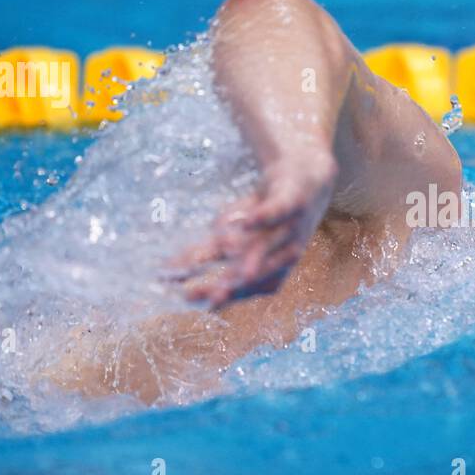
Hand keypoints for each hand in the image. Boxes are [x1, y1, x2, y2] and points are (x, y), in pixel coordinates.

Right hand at [169, 154, 335, 307]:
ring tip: (233, 273)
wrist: (309, 176)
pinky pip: (279, 211)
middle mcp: (283, 255)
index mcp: (271, 269)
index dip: (215, 292)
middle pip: (253, 273)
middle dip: (229, 284)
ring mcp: (291, 229)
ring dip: (250, 258)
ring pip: (265, 245)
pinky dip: (264, 217)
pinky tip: (247, 222)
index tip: (186, 298)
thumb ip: (206, 251)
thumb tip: (166, 270)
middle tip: (200, 292)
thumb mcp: (236, 233)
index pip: (240, 286)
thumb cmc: (267, 214)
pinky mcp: (294, 201)